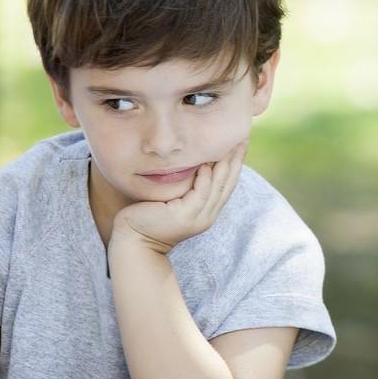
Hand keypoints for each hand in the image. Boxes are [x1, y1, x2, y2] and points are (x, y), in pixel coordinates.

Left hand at [110, 142, 245, 254]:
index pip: (227, 184)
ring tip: (229, 146)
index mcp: (207, 211)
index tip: (241, 143)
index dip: (236, 163)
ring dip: (225, 165)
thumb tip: (196, 163)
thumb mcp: (175, 200)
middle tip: (243, 137)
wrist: (134, 240)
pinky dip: (205, 179)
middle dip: (236, 160)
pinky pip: (200, 194)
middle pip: (228, 184)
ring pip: (218, 187)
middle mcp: (207, 215)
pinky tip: (207, 164)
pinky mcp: (184, 216)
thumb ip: (188, 187)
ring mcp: (197, 217)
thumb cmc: (149, 216)